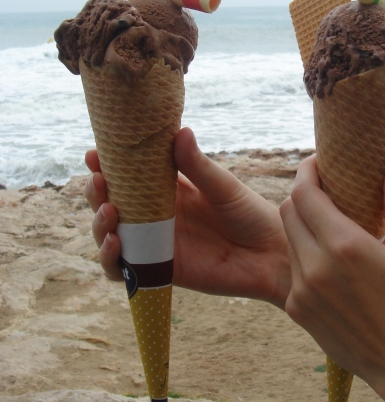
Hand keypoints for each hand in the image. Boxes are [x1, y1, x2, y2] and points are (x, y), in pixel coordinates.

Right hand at [85, 127, 289, 308]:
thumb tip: (180, 131)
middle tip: (98, 181)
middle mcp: (156, 216)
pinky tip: (116, 243)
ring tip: (108, 210)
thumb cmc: (251, 215)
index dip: (106, 166)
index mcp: (169, 190)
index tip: (94, 154)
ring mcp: (155, 244)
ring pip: (111, 235)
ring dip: (99, 224)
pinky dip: (110, 259)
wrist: (272, 256)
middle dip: (97, 192)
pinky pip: (124, 269)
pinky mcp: (160, 270)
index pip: (128, 176)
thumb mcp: (223, 187)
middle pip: (111, 204)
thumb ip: (198, 165)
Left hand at [280, 149, 384, 401]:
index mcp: (343, 245)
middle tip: (326, 194)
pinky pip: (291, 269)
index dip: (308, 172)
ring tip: (328, 226)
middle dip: (303, 196)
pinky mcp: (296, 309)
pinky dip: (304, 257)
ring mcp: (301, 290)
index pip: (304, 192)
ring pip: (287, 238)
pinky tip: (328, 263)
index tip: (320, 164)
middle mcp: (315, 266)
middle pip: (288, 209)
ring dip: (302, 225)